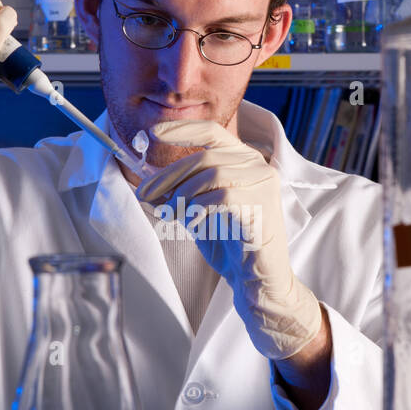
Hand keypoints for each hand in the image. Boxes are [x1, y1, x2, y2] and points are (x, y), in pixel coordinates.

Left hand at [135, 120, 322, 360]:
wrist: (257, 280)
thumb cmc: (231, 245)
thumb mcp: (197, 212)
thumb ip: (179, 194)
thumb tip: (148, 181)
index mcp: (244, 161)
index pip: (213, 132)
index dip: (182, 129)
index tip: (154, 132)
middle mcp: (258, 166)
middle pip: (205, 156)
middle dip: (169, 175)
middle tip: (146, 194)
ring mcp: (264, 185)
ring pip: (212, 174)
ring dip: (183, 195)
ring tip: (171, 215)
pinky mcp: (262, 206)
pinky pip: (221, 197)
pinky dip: (199, 209)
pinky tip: (193, 223)